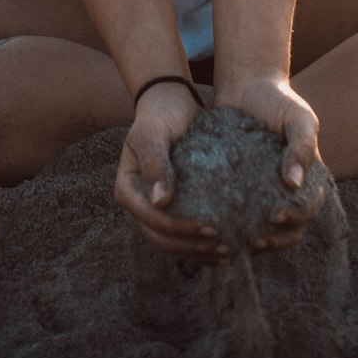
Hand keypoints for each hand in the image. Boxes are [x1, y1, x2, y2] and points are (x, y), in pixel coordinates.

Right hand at [114, 83, 227, 265]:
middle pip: (162, 238)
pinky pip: (184, 235)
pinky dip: (202, 245)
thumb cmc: (161, 114)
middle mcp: (139, 204)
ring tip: (229, 255)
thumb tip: (160, 202)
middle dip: (192, 247)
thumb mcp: (154, 132)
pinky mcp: (173, 208)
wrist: (171, 103)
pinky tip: (227, 248)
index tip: (211, 229)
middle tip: (225, 248)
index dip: (180, 228)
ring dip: (199, 253)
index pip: (152, 219)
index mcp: (127, 189)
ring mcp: (155, 209)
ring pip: (173, 243)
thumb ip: (155, 162)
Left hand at [215, 74, 325, 253]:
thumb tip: (294, 184)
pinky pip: (238, 214)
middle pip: (288, 230)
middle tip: (255, 240)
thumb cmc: (279, 101)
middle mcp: (285, 191)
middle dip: (275, 241)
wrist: (246, 85)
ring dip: (254, 241)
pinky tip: (218, 229)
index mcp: (306, 179)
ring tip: (237, 241)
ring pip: (263, 230)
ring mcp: (261, 192)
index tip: (277, 216)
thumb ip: (303, 147)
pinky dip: (232, 227)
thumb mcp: (300, 118)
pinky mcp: (237, 189)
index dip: (296, 219)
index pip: (308, 210)